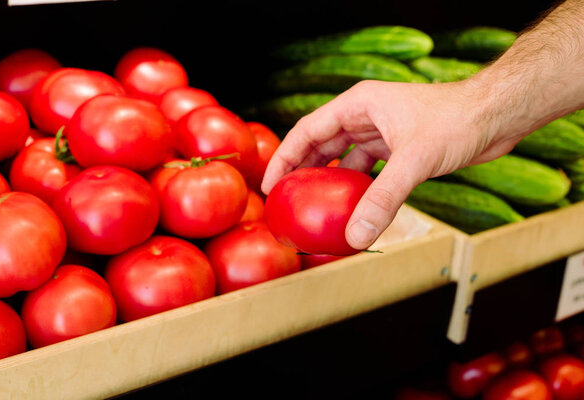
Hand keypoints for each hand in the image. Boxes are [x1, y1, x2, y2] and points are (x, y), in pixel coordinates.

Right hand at [261, 79, 523, 249]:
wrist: (496, 116)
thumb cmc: (457, 120)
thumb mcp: (414, 160)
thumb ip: (382, 199)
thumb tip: (356, 237)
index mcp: (358, 105)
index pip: (308, 131)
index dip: (285, 157)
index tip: (271, 185)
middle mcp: (365, 117)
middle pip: (321, 146)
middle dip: (303, 172)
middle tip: (287, 201)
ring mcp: (381, 133)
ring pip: (344, 160)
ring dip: (331, 183)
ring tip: (314, 209)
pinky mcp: (398, 150)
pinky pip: (368, 172)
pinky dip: (358, 190)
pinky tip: (353, 209)